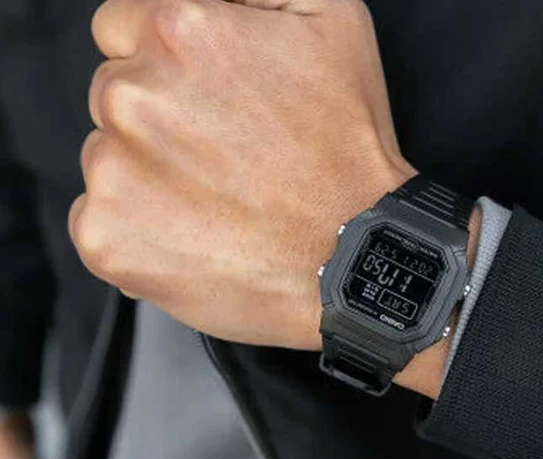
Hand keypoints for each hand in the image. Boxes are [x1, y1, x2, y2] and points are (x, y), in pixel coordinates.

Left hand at [70, 0, 416, 348]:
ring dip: (148, 179)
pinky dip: (139, 234)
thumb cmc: (347, 152)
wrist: (353, 259)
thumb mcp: (332, 19)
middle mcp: (131, 98)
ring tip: (218, 205)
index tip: (207, 106)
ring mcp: (112, 173)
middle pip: (112, 96)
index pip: (120, 29)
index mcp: (176, 34)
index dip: (169, 69)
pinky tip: (195, 239)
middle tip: (225, 160)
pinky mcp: (106, 239)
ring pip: (106, 161)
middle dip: (158, 122)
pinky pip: (99, 223)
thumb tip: (212, 0)